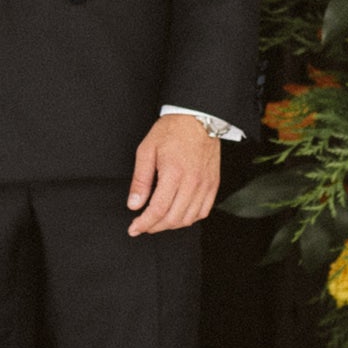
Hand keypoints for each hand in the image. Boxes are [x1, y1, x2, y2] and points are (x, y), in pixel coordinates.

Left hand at [126, 111, 220, 235]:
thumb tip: (134, 205)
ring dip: (171, 225)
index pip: (158, 209)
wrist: (198, 118)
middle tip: (143, 226)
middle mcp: (192, 182)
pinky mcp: (213, 184)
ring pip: (188, 219)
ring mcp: (205, 185)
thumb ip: (140, 180)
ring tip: (158, 221)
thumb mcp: (147, 150)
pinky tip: (178, 215)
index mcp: (173, 173)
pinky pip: (203, 211)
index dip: (144, 223)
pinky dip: (189, 218)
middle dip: (155, 227)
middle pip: (173, 218)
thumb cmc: (171, 131)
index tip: (134, 229)